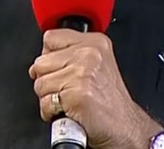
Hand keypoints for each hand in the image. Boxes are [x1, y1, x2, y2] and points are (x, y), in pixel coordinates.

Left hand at [29, 29, 162, 148]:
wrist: (123, 125)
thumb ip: (71, 52)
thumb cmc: (109, 99)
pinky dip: (50, 112)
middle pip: (40, 62)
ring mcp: (83, 73)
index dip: (49, 57)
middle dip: (47, 79)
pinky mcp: (76, 95)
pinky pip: (45, 102)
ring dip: (49, 97)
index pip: (51, 38)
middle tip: (66, 88)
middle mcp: (89, 53)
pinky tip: (67, 109)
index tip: (60, 69)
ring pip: (40, 83)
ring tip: (68, 99)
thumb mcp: (97, 62)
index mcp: (94, 42)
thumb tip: (40, 60)